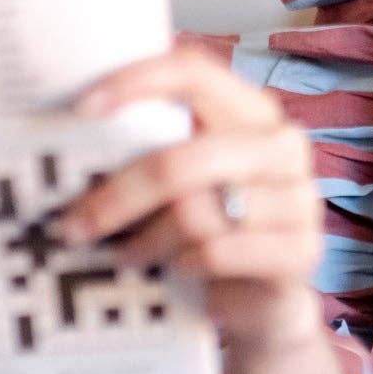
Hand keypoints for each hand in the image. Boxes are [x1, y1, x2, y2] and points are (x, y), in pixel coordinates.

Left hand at [57, 46, 324, 358]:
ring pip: (196, 213)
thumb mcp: (183, 182)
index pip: (194, 73)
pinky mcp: (303, 251)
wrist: (266, 301)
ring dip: (146, 241)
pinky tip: (175, 272)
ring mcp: (300, 199)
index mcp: (252, 112)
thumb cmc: (213, 230)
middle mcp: (283, 146)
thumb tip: (69, 140)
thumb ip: (152, 150)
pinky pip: (220, 252)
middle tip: (73, 224)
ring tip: (122, 255)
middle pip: (183, 159)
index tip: (82, 109)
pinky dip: (184, 265)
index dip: (136, 82)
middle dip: (119, 195)